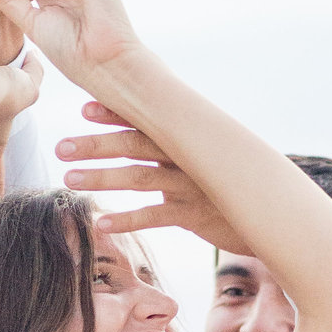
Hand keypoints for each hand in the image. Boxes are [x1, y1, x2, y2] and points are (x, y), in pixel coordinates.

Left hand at [57, 104, 249, 251]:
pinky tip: (101, 223)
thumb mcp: (205, 161)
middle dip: (96, 144)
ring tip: (68, 180)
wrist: (269, 215)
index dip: (115, 113)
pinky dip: (127, 219)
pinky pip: (155, 216)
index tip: (84, 108)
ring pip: (139, 178)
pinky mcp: (195, 215)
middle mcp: (186, 157)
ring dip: (101, 178)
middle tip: (61, 147)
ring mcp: (190, 185)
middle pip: (134, 144)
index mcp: (185, 140)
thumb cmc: (229, 186)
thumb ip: (175, 147)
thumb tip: (142, 132)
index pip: (145, 119)